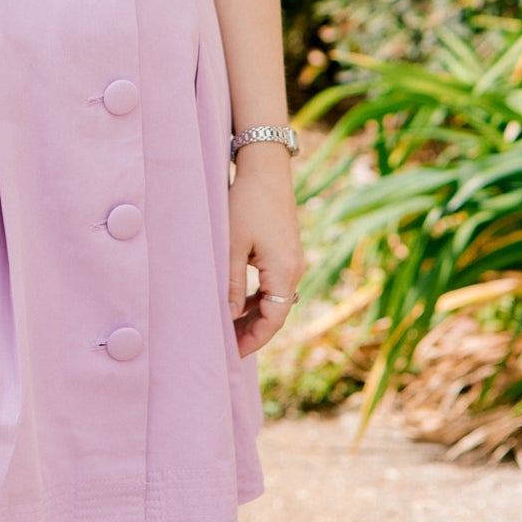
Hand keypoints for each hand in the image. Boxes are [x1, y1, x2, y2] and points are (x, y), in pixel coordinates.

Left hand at [226, 145, 305, 356]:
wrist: (266, 168)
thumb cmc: (245, 203)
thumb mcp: (231, 245)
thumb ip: (231, 284)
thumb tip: (228, 317)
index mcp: (284, 271)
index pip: (273, 321)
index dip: (252, 340)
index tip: (231, 353)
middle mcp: (294, 269)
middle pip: (276, 313)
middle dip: (252, 332)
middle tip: (227, 346)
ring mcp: (293, 259)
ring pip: (276, 299)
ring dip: (255, 315)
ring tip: (230, 329)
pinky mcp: (286, 250)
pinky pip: (275, 284)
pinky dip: (259, 298)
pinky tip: (240, 303)